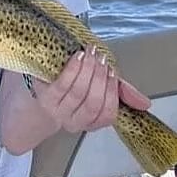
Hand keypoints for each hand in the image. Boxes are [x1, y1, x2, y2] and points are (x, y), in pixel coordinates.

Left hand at [34, 45, 150, 132]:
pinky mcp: (45, 98)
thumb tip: (146, 104)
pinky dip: (73, 70)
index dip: (113, 94)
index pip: (107, 114)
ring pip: (79, 94)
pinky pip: (62, 85)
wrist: (30, 102)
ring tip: (92, 54)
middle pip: (93, 103)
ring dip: (88, 71)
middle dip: (100, 79)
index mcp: (90, 122)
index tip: (112, 73)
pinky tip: (78, 57)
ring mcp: (58, 111)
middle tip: (102, 59)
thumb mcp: (96, 90)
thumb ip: (120, 93)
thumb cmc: (68, 92)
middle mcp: (74, 121)